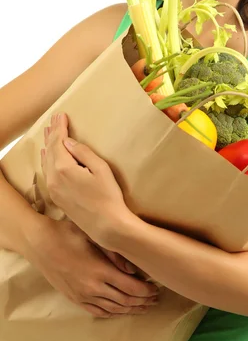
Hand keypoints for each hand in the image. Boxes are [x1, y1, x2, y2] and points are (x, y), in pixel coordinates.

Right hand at [24, 217, 158, 318]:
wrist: (40, 244)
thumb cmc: (68, 233)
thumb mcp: (94, 236)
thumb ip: (115, 253)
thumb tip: (133, 269)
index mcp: (100, 271)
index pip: (131, 287)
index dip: (146, 291)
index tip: (156, 289)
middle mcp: (93, 287)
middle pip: (125, 301)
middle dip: (142, 301)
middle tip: (155, 299)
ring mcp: (83, 295)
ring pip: (113, 309)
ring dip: (130, 309)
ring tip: (143, 307)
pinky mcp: (75, 298)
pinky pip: (97, 312)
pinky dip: (112, 313)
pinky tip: (120, 311)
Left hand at [42, 112, 128, 241]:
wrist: (106, 225)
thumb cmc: (108, 196)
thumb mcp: (101, 169)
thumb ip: (84, 153)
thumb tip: (69, 142)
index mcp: (64, 169)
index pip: (59, 142)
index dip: (60, 127)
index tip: (61, 115)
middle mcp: (54, 178)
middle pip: (50, 150)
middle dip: (52, 134)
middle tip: (54, 119)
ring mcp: (53, 189)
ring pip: (46, 162)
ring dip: (48, 146)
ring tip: (49, 133)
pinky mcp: (56, 197)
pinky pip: (47, 172)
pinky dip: (47, 160)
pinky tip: (47, 155)